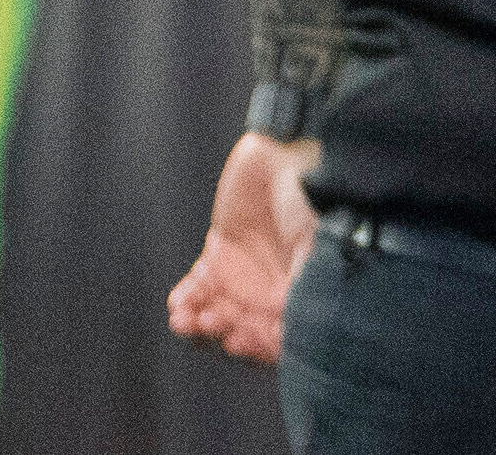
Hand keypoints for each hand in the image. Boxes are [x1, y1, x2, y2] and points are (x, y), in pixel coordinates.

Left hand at [165, 130, 316, 364]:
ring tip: (190, 318)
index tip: (242, 338)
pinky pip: (194, 292)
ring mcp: (244, 274)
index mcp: (301, 290)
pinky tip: (181, 304)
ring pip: (215, 316)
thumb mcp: (314, 245)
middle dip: (227, 331)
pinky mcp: (220, 254)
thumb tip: (286, 335)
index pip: (280, 336)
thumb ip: (298, 291)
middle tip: (216, 320)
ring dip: (199, 323)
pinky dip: (184, 304)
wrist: (284, 150)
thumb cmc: (313, 194)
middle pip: (245, 329)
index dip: (260, 345)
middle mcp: (272, 288)